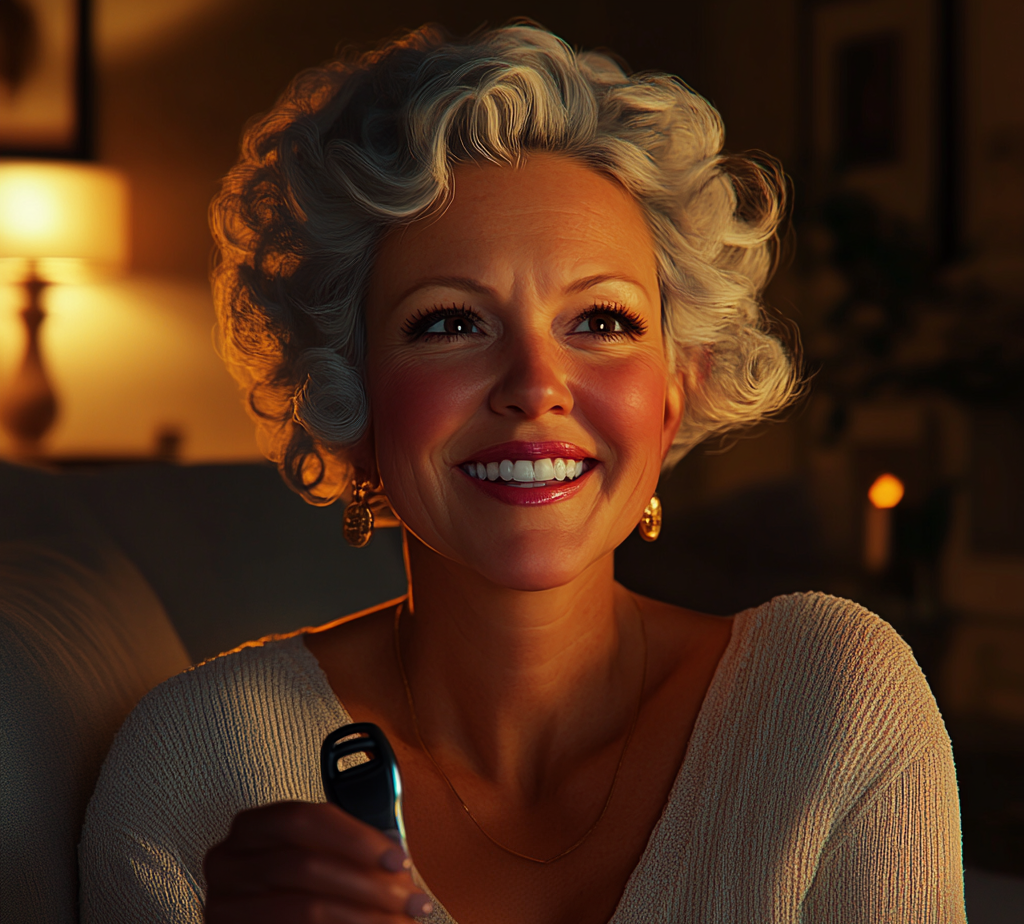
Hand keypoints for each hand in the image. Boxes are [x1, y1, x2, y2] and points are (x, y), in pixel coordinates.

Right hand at [204, 801, 433, 922]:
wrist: (272, 922)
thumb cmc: (297, 889)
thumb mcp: (318, 856)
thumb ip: (348, 851)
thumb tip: (399, 867)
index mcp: (250, 827)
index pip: (305, 819)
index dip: (357, 838)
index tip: (399, 860)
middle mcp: (226, 862)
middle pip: (306, 865)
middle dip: (369, 885)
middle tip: (412, 902)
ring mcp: (223, 906)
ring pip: (305, 908)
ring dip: (363, 917)